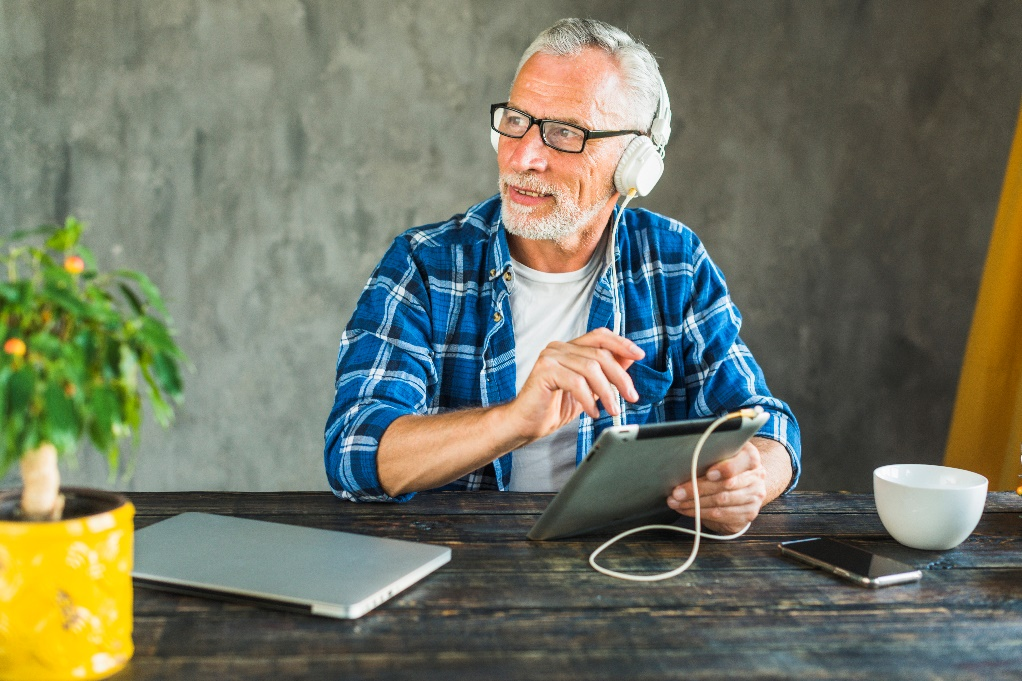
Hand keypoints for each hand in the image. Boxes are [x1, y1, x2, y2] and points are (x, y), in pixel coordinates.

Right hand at [503, 328, 644, 442]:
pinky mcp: (544, 371)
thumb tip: (629, 357)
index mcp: (569, 348)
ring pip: (590, 368)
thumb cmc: (553, 407)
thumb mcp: (588, 389)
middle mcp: (559, 348)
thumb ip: (605, 372)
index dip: (621, 343)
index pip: (599, 336)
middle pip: (600, 354)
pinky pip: (576, 382)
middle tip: (631, 396)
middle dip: (620, 377)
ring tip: (612, 409)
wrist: (526, 424)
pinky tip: (592, 412)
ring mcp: (550, 357)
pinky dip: (588, 399)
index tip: (640, 355)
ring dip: (607, 392)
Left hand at [666, 440, 766, 534]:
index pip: (744, 461)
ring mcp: (754, 498)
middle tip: (676, 492)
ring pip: (721, 502)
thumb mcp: (720, 457)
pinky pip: (720, 515)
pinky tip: (685, 509)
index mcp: (751, 458)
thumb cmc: (723, 467)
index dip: (726, 468)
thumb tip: (682, 464)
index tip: (709, 474)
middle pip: (726, 485)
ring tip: (675, 502)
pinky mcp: (747, 514)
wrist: (741, 486)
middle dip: (697, 489)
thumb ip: (710, 458)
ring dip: (694, 504)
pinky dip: (699, 513)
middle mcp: (756, 478)